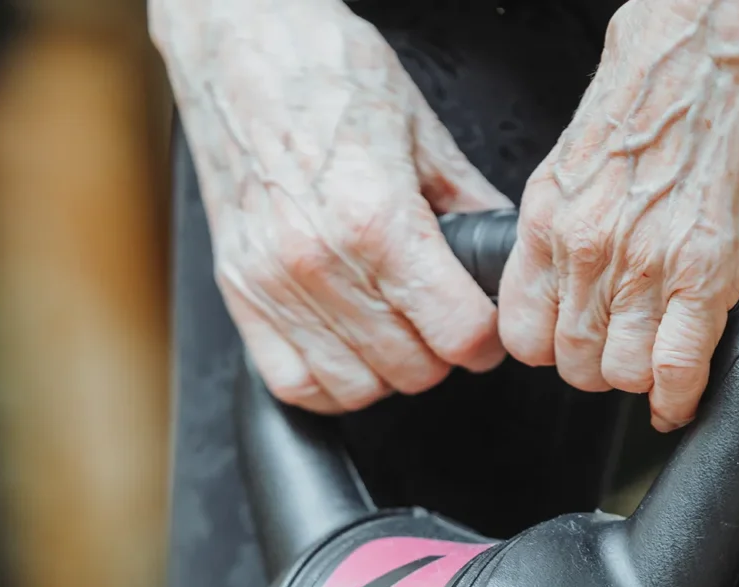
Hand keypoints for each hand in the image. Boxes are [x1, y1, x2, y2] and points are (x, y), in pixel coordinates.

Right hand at [151, 0, 510, 411]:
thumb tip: (499, 254)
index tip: (485, 329)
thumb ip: (466, 204)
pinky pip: (292, 383)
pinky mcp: (239, 292)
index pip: (456, 332)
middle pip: (411, 368)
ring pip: (355, 386)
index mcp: (376, 219)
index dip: (486, 338)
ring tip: (396, 336)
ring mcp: (273, 284)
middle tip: (442, 324)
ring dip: (387, 372)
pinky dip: (328, 384)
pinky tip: (348, 354)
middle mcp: (319, 262)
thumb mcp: (420, 131)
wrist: (240, 47)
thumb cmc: (323, 74)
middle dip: (440, 353)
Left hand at [498, 0, 738, 430]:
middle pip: (570, 362)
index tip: (566, 343)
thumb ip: (561, 223)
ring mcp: (644, 267)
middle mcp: (585, 250)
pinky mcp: (707, 273)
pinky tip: (677, 401)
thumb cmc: (649, 85)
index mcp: (546, 222)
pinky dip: (679, 395)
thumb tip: (558, 265)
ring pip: (620, 373)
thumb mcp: (571, 160)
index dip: (545, 349)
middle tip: (616, 349)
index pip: (520, 333)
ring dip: (636, 378)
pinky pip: (677, 366)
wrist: (710, 40)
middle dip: (593, 366)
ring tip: (651, 360)